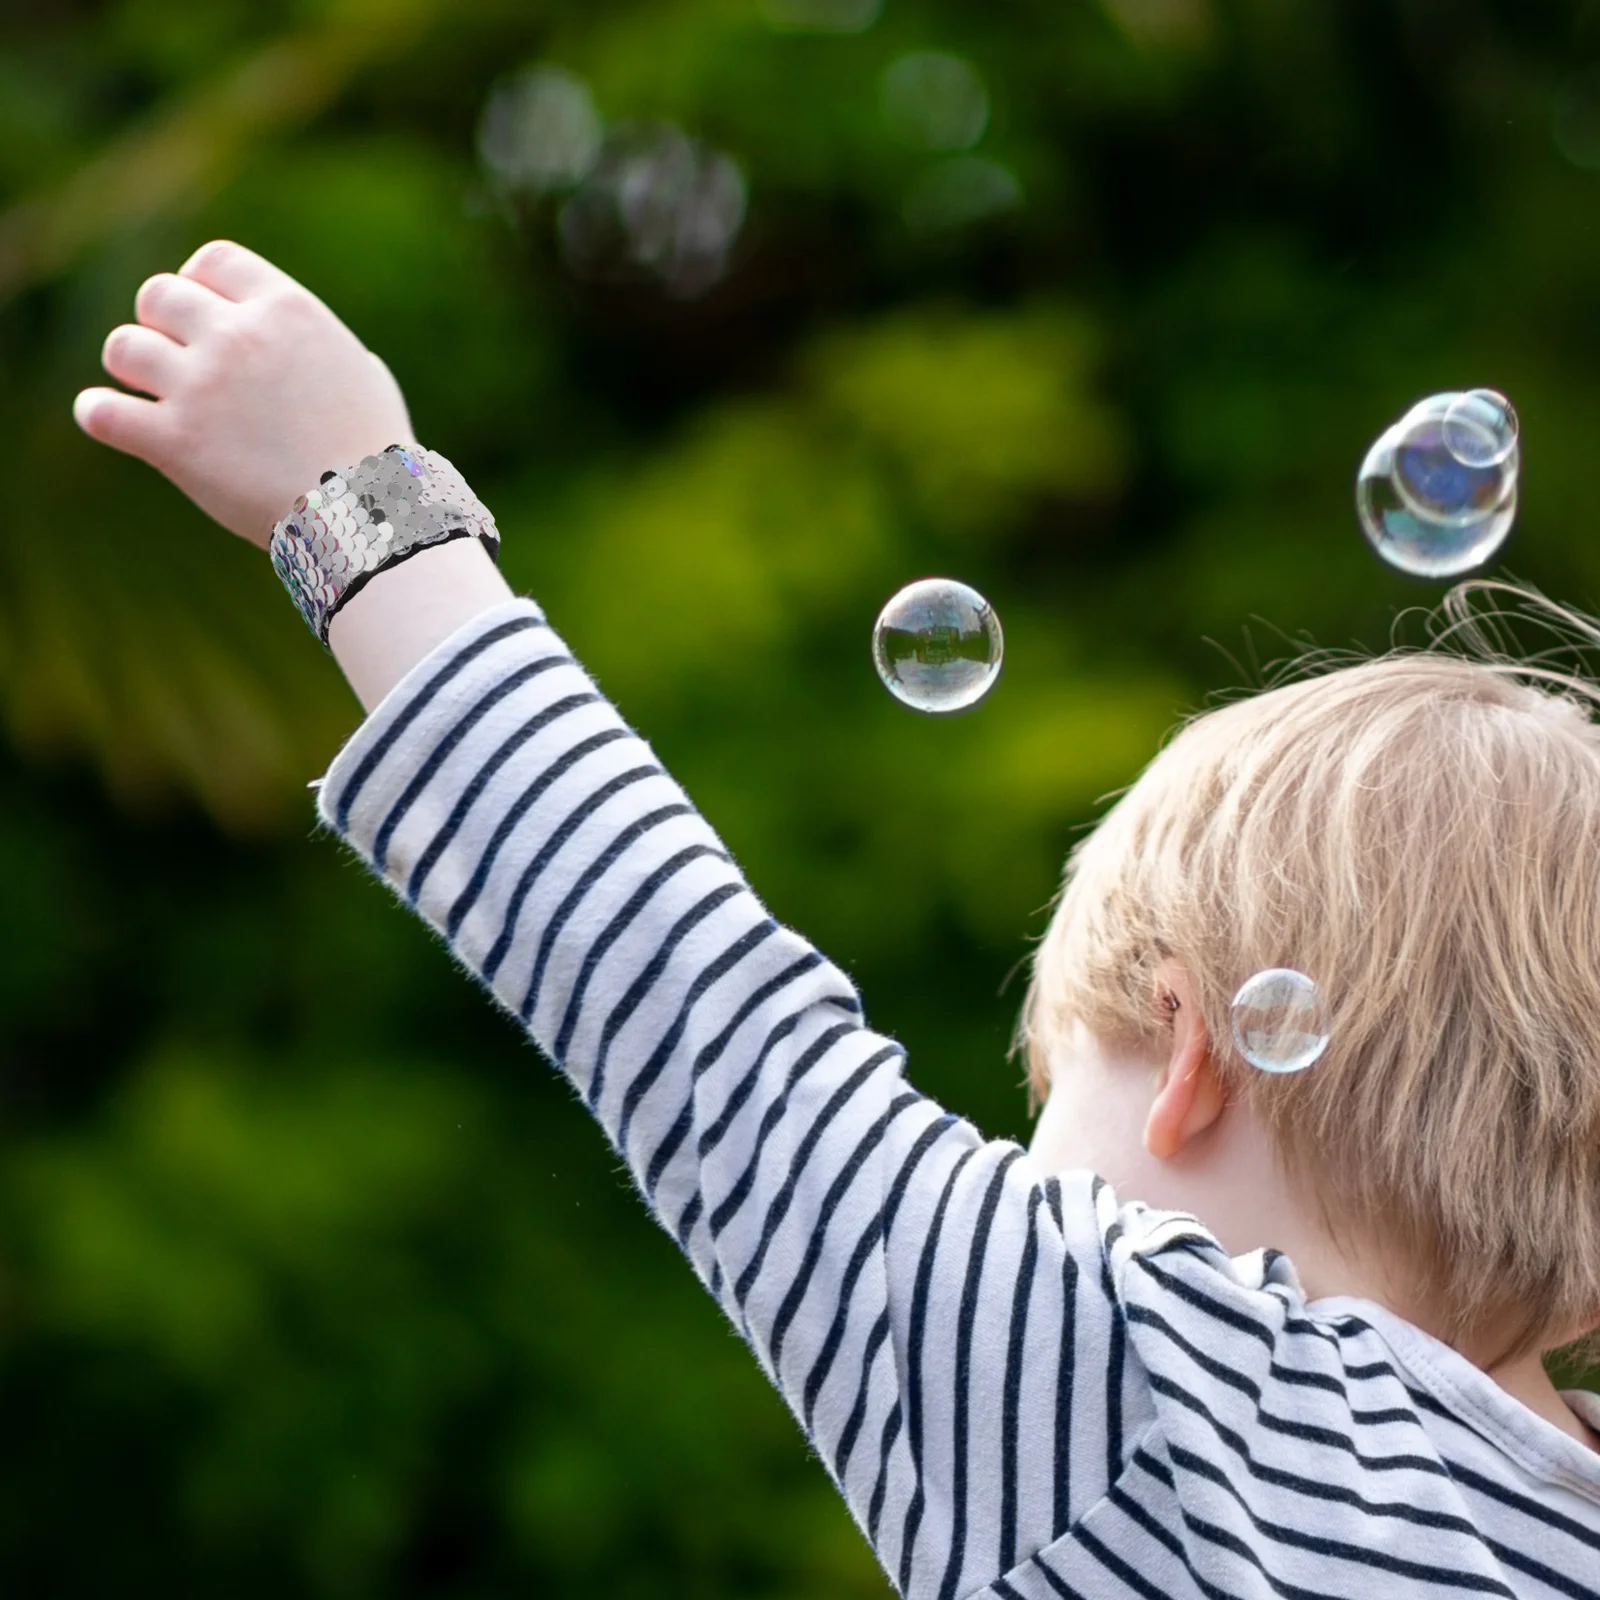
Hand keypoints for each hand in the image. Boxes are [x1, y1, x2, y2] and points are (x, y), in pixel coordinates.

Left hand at [74, 240, 413, 546]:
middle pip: (158, 296)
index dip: (198, 284)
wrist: (370, 515)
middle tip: (175, 360)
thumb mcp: (364, 374)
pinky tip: (108, 419)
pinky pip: (101, 411)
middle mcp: (238, 337)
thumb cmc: (377, 452)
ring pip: (122, 347)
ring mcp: (202, 387)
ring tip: (150, 392)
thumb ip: (320, 346)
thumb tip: (304, 351)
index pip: (213, 261)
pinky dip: (98, 413)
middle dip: (160, 325)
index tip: (202, 317)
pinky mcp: (176, 441)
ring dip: (130, 367)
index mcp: (287, 310)